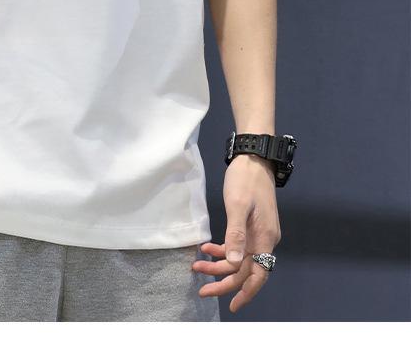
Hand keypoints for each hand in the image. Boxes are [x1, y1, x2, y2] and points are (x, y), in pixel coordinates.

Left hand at [192, 153, 280, 314]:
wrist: (253, 158)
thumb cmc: (246, 179)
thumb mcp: (238, 205)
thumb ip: (235, 233)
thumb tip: (232, 262)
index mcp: (265, 238)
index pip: (257, 275)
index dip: (244, 292)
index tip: (230, 305)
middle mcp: (264, 239)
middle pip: (246, 270)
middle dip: (224, 282)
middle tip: (202, 288)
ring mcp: (257, 232)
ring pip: (239, 259)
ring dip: (220, 266)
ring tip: (197, 267)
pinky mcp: (250, 225)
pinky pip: (237, 246)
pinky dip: (222, 250)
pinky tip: (206, 249)